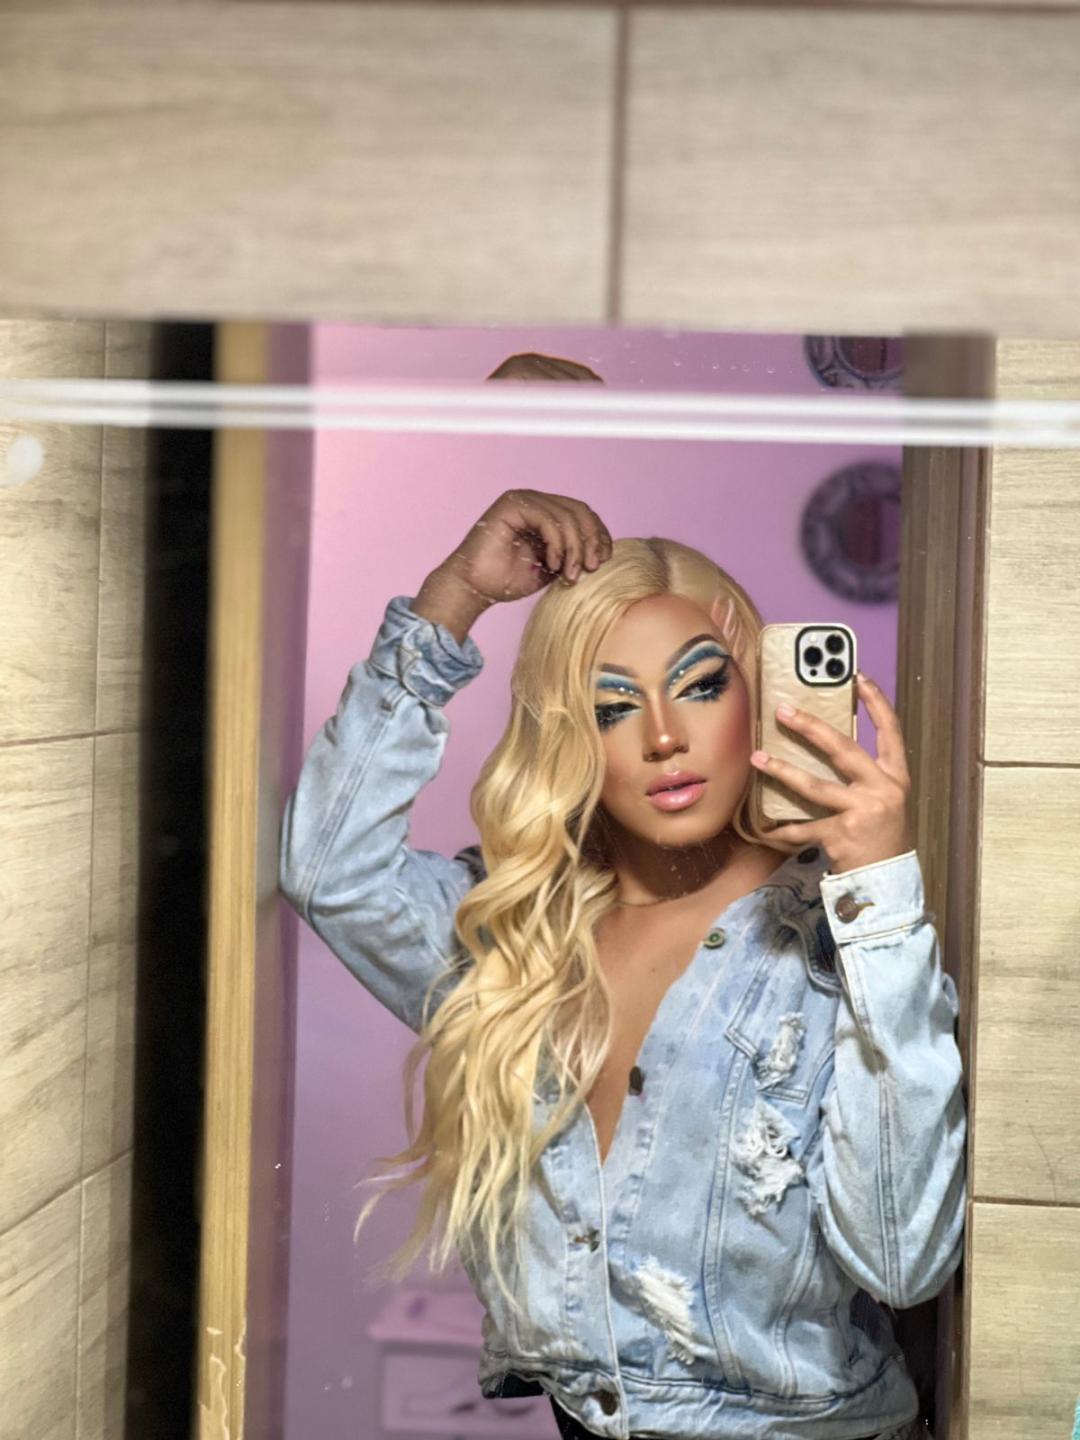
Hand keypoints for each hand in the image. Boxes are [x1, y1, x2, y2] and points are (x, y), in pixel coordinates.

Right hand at [436, 488, 613, 606]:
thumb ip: (574, 554)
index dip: (600, 535)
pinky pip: (549, 519)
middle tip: (592, 568)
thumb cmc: (508, 580)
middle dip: (591, 541)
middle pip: (580, 511)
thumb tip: (605, 550)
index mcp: (547, 512)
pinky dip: (557, 544)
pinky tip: (552, 565)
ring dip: (575, 548)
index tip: (604, 561)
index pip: (584, 514)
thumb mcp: (554, 567)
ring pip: (567, 516)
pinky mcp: (512, 504)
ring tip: (570, 574)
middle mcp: (536, 501)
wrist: (474, 588)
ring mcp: (524, 499)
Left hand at [748, 673, 914, 874]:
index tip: (857, 678)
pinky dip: (784, 831)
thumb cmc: (882, 836)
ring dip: (782, 770)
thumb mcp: (885, 800)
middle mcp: (882, 789)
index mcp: (896, 777)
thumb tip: (826, 743)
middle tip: (783, 711)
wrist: (889, 881)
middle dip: (810, 727)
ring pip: (814, 785)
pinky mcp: (842, 834)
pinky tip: (766, 829)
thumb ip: (865, 775)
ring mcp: (862, 811)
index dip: (875, 703)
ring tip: (758, 758)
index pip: (890, 731)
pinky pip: (804, 828)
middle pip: (842, 748)